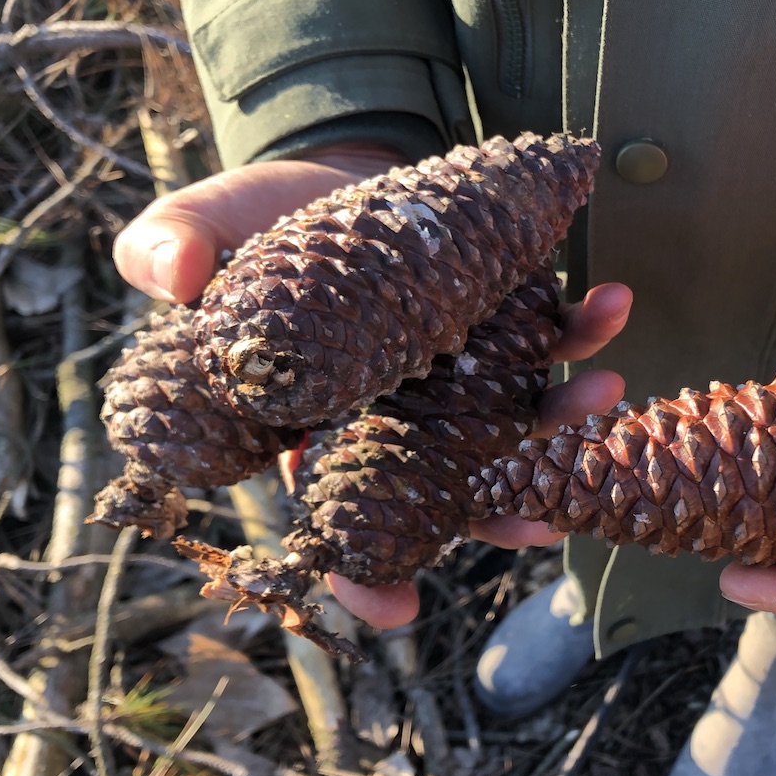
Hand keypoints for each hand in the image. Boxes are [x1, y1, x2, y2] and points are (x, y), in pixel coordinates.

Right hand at [117, 145, 633, 629]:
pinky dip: (579, 323)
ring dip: (560, 411)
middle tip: (539, 521)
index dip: (360, 570)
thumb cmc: (259, 219)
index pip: (336, 510)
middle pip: (447, 479)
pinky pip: (545, 331)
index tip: (397, 610)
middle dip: (496, 508)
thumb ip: (169, 246)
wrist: (332, 165)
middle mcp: (399, 410)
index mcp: (321, 421)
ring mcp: (456, 366)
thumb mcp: (199, 226)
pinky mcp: (497, 311)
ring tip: (603, 390)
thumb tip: (171, 276)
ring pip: (511, 414)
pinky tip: (607, 301)